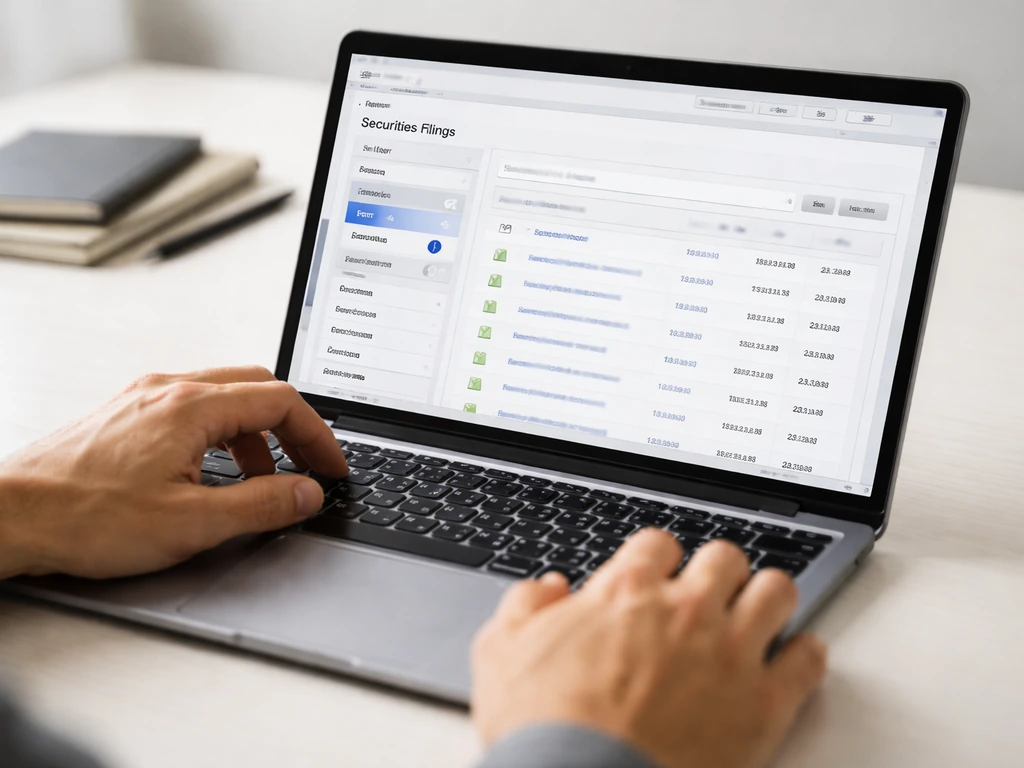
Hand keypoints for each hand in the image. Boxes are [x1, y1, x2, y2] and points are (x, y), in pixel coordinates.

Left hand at [0, 366, 346, 578]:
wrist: (8, 516)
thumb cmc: (83, 518)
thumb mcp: (191, 524)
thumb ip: (261, 505)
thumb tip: (307, 493)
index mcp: (192, 407)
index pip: (282, 401)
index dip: (318, 435)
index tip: (331, 466)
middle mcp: (168, 390)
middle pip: (257, 387)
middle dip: (293, 428)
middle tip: (309, 465)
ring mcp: (143, 398)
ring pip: (224, 397)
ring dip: (256, 435)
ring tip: (261, 481)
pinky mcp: (125, 413)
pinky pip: (192, 408)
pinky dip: (220, 435)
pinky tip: (211, 473)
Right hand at [471, 529, 826, 767]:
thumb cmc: (543, 730)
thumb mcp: (500, 652)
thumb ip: (524, 605)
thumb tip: (546, 588)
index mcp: (626, 592)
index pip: (659, 543)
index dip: (658, 557)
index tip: (658, 575)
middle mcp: (685, 610)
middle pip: (725, 556)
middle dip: (718, 570)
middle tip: (710, 592)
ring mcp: (730, 652)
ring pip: (777, 590)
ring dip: (768, 598)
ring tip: (758, 613)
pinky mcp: (764, 703)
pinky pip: (808, 658)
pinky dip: (804, 655)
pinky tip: (793, 660)